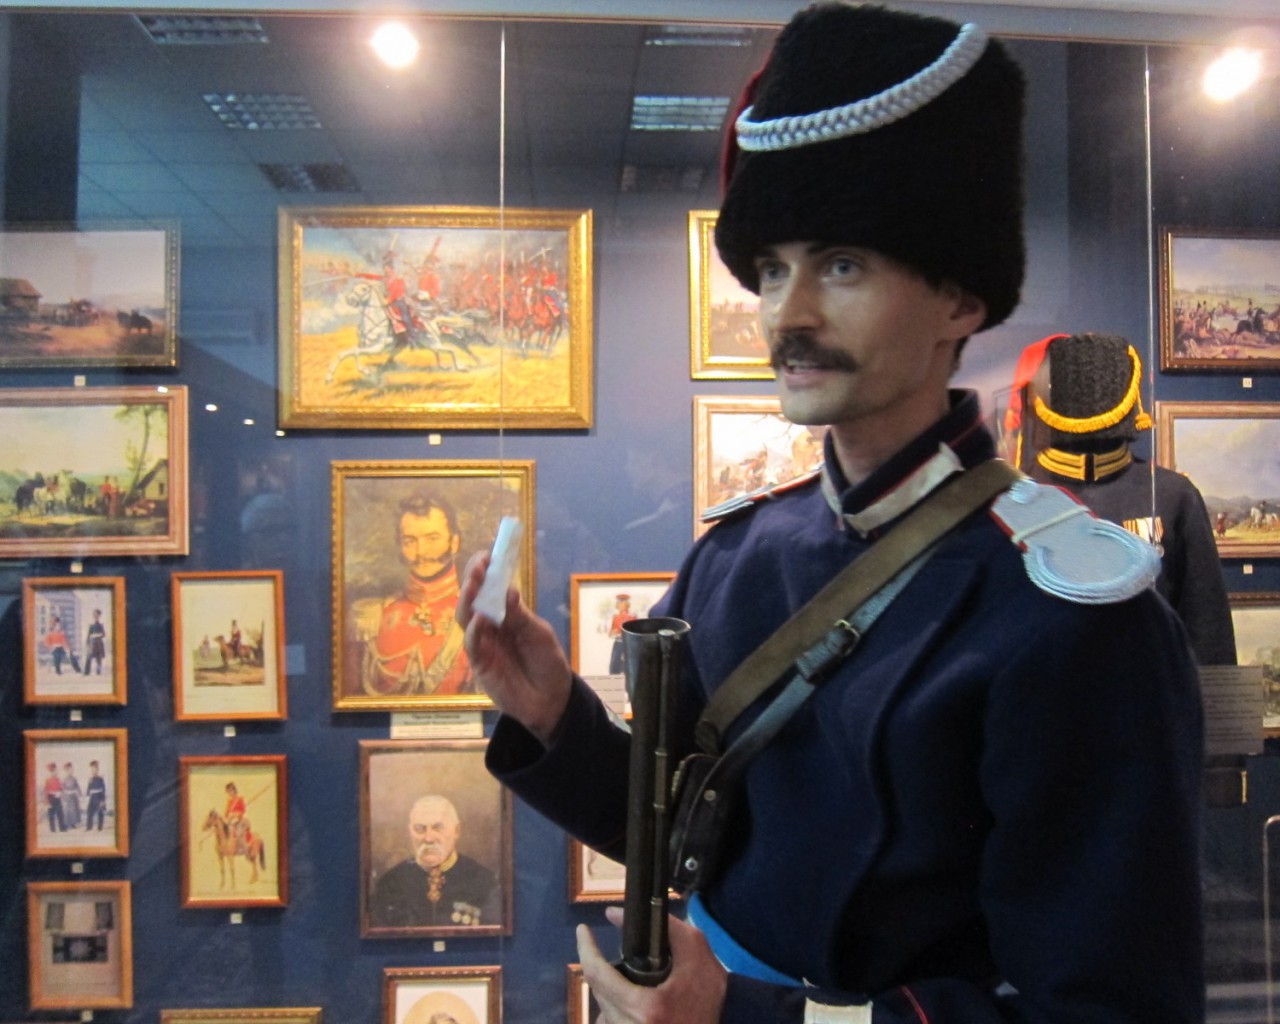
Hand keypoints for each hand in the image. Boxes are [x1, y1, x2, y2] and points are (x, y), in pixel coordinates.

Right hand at [457, 551, 571, 744]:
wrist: (551, 699)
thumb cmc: (547, 663)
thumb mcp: (539, 635)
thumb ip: (521, 616)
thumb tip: (508, 590)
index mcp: (507, 614)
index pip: (491, 588)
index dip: (486, 572)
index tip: (486, 556)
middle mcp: (491, 626)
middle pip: (474, 600)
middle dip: (474, 581)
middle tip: (478, 567)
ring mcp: (483, 644)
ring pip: (467, 619)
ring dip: (468, 601)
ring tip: (474, 584)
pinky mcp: (480, 665)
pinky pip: (473, 644)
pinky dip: (474, 631)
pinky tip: (480, 619)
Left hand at [577, 907, 726, 1023]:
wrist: (730, 1022)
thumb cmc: (712, 990)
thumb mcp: (695, 948)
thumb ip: (663, 926)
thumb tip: (615, 914)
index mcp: (647, 1008)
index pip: (598, 976)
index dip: (586, 949)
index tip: (583, 931)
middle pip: (599, 994)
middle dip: (603, 972)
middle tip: (615, 959)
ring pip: (603, 1015)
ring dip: (610, 996)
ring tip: (631, 987)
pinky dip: (617, 1014)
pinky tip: (636, 1007)